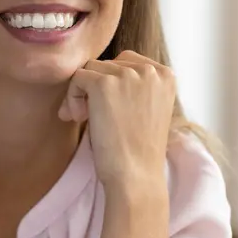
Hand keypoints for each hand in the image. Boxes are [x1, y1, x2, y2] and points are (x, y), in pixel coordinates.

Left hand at [58, 50, 175, 188]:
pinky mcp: (104, 84)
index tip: (108, 108)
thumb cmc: (138, 148)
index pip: (127, 61)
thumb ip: (134, 85)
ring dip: (82, 93)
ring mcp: (127, 75)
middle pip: (107, 64)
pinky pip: (77, 78)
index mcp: (165, 75)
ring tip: (84, 118)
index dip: (112, 82)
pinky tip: (77, 118)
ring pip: (90, 69)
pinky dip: (71, 97)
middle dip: (95, 87)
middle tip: (91, 115)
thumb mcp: (147, 107)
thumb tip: (97, 71)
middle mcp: (149, 70)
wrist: (136, 175)